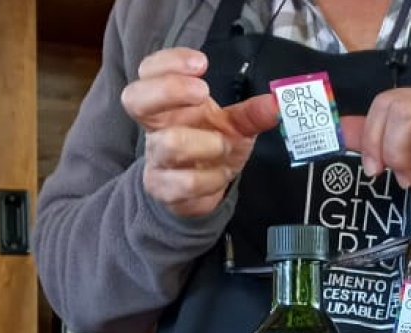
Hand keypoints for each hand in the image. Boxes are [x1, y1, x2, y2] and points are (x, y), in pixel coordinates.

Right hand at [122, 48, 277, 217]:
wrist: (199, 192)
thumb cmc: (210, 147)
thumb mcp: (234, 126)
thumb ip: (251, 113)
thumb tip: (275, 103)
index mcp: (168, 103)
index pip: (149, 70)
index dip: (169, 62)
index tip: (202, 64)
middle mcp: (155, 127)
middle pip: (135, 99)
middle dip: (171, 90)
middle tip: (203, 94)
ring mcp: (155, 158)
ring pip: (169, 144)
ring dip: (206, 143)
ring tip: (224, 146)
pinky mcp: (163, 189)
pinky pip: (184, 183)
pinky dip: (211, 179)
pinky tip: (220, 176)